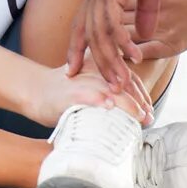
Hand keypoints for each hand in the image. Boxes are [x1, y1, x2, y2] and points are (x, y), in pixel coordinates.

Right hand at [22, 61, 153, 127]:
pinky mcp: (70, 93)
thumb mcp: (91, 86)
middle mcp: (95, 71)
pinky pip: (86, 95)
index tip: (150, 112)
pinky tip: (108, 106)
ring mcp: (82, 81)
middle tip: (149, 119)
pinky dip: (98, 100)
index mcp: (103, 69)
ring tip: (138, 116)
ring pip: (109, 89)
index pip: (130, 79)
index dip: (143, 96)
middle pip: (124, 84)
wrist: (35, 92)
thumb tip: (136, 113)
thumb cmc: (66, 94)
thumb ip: (111, 93)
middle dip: (139, 102)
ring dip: (126, 103)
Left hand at [66, 0, 176, 89]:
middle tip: (103, 89)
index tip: (77, 69)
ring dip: (109, 60)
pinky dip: (120, 41)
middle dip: (94, 63)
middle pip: (88, 34)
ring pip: (98, 32)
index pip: (84, 23)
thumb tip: (143, 33)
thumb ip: (146, 7)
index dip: (80, 46)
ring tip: (120, 82)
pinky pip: (111, 21)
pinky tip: (131, 55)